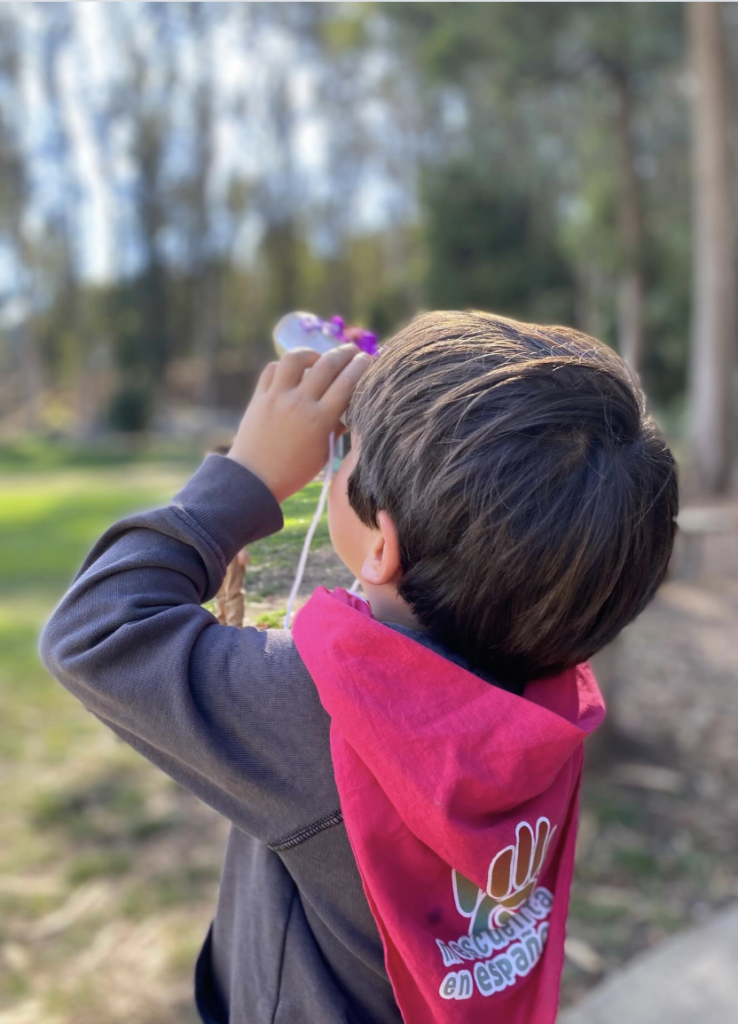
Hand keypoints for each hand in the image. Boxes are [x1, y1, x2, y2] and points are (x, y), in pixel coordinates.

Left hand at [228, 343, 371, 502]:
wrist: (253, 481)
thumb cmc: (294, 473)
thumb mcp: (322, 453)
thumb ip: (336, 428)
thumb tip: (347, 409)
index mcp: (320, 420)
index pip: (347, 383)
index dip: (361, 367)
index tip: (368, 360)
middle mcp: (299, 403)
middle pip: (327, 364)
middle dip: (345, 353)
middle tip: (353, 352)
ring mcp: (277, 397)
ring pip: (296, 358)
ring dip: (312, 354)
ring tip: (318, 358)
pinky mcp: (259, 397)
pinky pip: (272, 369)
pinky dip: (285, 366)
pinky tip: (293, 372)